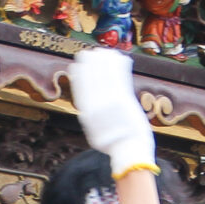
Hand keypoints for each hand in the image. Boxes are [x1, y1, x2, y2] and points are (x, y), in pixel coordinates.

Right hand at [68, 47, 157, 172]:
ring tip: (103, 52)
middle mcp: (96, 107)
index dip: (78, 75)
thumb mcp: (95, 132)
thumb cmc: (113, 144)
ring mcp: (110, 103)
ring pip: (104, 76)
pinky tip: (120, 58)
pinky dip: (119, 66)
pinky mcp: (124, 100)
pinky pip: (120, 78)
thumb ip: (91, 117)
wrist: (128, 151)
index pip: (80, 89)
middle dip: (89, 64)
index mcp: (87, 114)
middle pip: (91, 79)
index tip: (77, 64)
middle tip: (89, 53)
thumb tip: (88, 109)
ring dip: (103, 61)